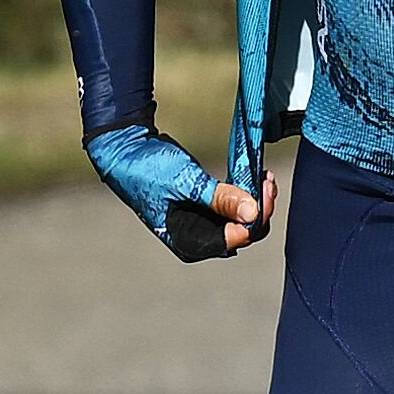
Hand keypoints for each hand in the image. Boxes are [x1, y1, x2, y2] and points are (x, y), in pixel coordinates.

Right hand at [88, 124, 258, 257]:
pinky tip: (255, 178)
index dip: (257, 216)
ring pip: (242, 221)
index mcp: (189, 243)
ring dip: (257, 200)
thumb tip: (253, 213)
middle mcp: (198, 240)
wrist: (126, 150)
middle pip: (244, 233)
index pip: (237, 238)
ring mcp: (203, 225)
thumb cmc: (147, 169)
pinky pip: (234, 209)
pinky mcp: (205, 210)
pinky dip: (246, 195)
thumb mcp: (185, 182)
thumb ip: (219, 198)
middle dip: (261, 208)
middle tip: (267, 179)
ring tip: (263, 176)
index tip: (265, 188)